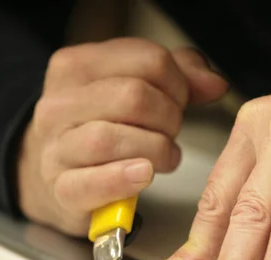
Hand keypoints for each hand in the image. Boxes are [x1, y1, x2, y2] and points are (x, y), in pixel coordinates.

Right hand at [17, 38, 227, 235]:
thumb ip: (178, 76)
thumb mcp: (134, 88)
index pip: (147, 59)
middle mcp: (58, 102)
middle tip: (172, 132)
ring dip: (155, 149)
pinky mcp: (61, 189)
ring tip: (165, 157)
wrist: (56, 176)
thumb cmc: (103, 128)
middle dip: (169, 117)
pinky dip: (123, 179)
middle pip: (133, 97)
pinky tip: (143, 175)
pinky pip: (92, 182)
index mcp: (77, 65)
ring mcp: (55, 147)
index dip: (179, 83)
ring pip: (110, 138)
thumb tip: (215, 83)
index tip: (180, 101)